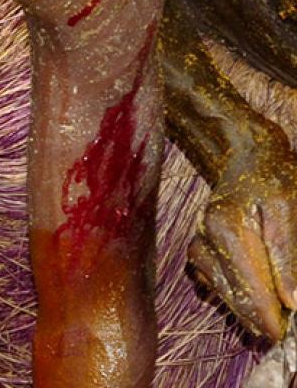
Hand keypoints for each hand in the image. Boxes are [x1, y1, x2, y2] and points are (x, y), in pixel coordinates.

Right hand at [188, 135, 296, 340]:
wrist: (248, 153)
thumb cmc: (273, 179)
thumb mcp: (289, 210)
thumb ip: (287, 255)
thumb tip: (292, 301)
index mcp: (226, 229)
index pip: (248, 287)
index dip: (270, 316)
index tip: (285, 332)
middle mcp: (205, 236)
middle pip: (231, 293)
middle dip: (257, 316)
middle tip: (281, 330)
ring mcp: (199, 239)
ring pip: (217, 288)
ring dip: (243, 307)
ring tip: (268, 317)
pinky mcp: (200, 243)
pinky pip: (210, 278)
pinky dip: (230, 291)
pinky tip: (249, 295)